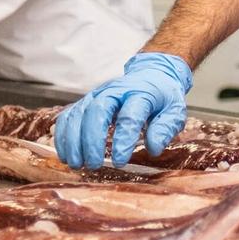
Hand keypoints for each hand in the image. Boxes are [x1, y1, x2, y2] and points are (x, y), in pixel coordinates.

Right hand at [55, 53, 193, 169]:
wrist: (151, 75)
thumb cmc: (162, 98)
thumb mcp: (175, 111)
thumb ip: (165, 128)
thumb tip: (154, 148)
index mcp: (141, 93)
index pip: (130, 115)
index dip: (123, 139)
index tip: (120, 162)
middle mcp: (115, 91)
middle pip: (97, 110)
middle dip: (92, 140)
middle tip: (94, 164)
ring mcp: (97, 95)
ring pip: (78, 113)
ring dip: (73, 140)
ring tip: (77, 164)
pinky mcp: (85, 101)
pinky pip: (68, 116)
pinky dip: (63, 136)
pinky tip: (66, 155)